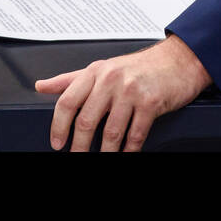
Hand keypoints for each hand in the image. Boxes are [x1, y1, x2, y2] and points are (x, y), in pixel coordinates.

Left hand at [35, 34, 211, 151]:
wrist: (178, 60)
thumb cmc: (140, 66)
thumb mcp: (102, 68)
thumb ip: (71, 79)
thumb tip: (42, 86)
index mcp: (95, 71)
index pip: (68, 101)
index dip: (59, 126)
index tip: (57, 143)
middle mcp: (111, 79)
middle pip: (86, 120)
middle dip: (79, 146)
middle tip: (77, 157)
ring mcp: (131, 91)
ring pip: (111, 132)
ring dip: (105, 153)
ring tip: (102, 159)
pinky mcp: (151, 103)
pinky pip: (135, 135)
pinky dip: (128, 150)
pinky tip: (125, 154)